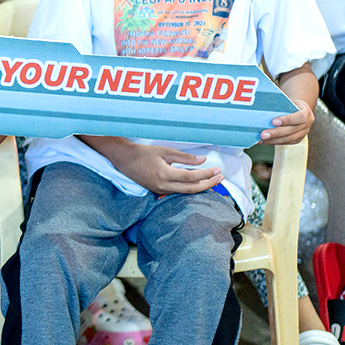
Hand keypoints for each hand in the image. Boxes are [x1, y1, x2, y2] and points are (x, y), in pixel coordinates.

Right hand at [106, 142, 222, 195]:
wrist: (124, 159)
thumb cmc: (143, 153)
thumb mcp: (164, 151)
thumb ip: (184, 157)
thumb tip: (203, 160)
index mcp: (164, 174)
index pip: (191, 177)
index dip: (206, 174)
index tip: (217, 169)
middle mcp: (163, 185)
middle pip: (191, 189)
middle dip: (208, 184)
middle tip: (220, 177)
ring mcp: (160, 190)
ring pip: (186, 192)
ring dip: (201, 187)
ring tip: (214, 180)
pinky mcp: (158, 191)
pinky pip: (178, 192)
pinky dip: (190, 188)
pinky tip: (198, 183)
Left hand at [260, 98, 312, 144]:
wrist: (298, 109)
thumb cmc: (290, 104)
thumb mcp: (288, 101)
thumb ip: (279, 104)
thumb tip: (262, 106)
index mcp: (306, 112)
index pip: (300, 117)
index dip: (287, 120)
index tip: (273, 121)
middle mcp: (306, 124)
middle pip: (292, 130)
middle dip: (276, 133)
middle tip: (263, 134)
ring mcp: (303, 133)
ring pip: (289, 138)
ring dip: (273, 140)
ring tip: (262, 139)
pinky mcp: (297, 139)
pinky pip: (286, 142)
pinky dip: (274, 142)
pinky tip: (264, 141)